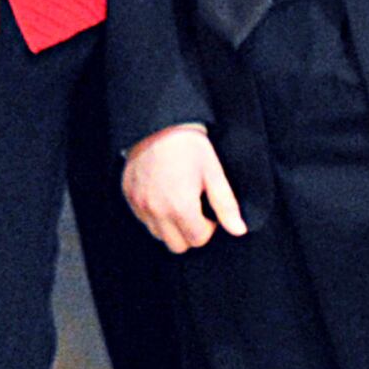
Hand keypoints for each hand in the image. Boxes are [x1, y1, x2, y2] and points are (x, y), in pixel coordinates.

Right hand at [122, 125, 244, 251]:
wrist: (158, 123)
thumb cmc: (190, 146)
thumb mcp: (214, 173)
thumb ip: (226, 205)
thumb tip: (239, 230)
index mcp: (181, 207)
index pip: (198, 240)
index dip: (208, 228)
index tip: (209, 210)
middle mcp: (157, 211)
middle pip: (177, 245)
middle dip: (190, 232)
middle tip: (195, 210)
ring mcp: (140, 204)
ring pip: (158, 235)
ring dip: (170, 226)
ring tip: (178, 201)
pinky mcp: (129, 196)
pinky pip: (143, 219)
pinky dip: (154, 215)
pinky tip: (163, 194)